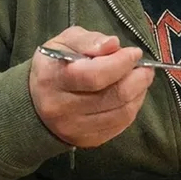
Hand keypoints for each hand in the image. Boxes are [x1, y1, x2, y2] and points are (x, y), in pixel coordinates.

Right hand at [29, 27, 154, 148]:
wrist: (35, 101)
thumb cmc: (55, 65)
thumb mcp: (65, 42)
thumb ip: (89, 40)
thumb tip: (113, 45)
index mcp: (54, 79)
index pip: (95, 75)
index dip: (121, 63)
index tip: (135, 53)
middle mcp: (61, 107)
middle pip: (114, 96)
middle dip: (138, 79)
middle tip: (145, 68)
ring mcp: (74, 128)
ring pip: (122, 112)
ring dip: (139, 93)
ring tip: (140, 79)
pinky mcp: (86, 140)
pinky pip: (120, 125)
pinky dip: (133, 107)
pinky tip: (132, 95)